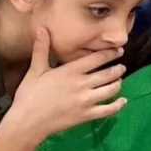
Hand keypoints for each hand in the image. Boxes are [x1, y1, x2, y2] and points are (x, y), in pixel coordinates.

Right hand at [8, 28, 125, 141]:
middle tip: (122, 67)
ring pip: (111, 90)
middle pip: (108, 74)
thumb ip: (41, 49)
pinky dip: (118, 105)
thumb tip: (42, 28)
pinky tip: (122, 101)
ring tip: (119, 80)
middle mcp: (82, 84)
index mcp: (71, 71)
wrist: (27, 122)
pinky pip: (108, 110)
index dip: (110, 54)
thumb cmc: (29, 95)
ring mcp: (86, 101)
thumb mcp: (35, 70)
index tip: (119, 51)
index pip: (97, 58)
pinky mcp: (86, 115)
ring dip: (118, 83)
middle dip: (118, 69)